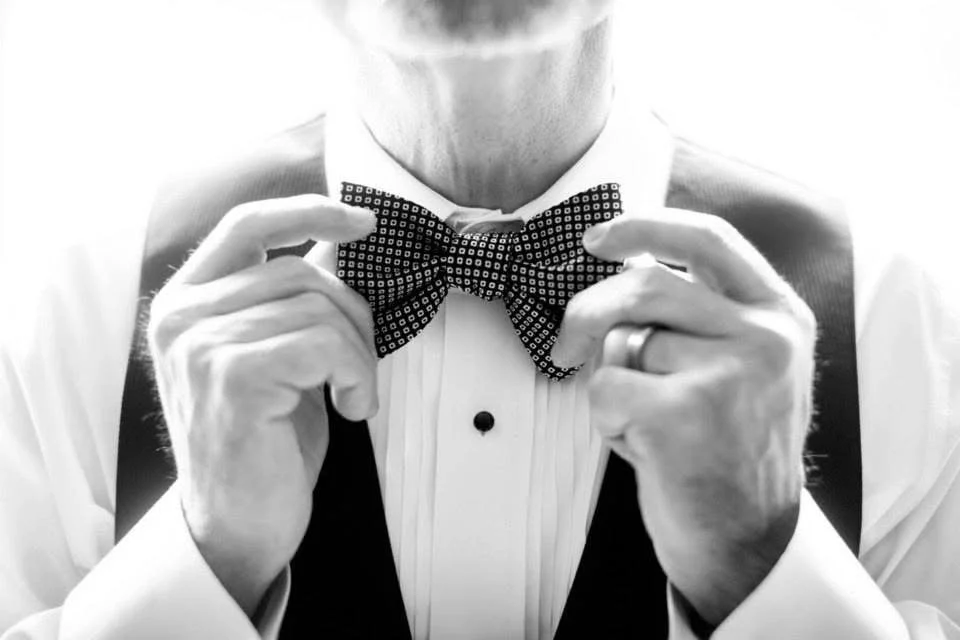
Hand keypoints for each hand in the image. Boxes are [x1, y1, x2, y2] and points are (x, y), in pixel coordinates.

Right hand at [145, 195, 377, 615]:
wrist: (239, 523)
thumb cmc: (265, 439)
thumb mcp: (279, 353)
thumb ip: (293, 297)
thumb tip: (341, 238)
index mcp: (187, 301)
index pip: (247, 223)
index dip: (309, 210)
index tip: (365, 220)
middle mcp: (181, 316)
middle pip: (302, 272)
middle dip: (354, 315)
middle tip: (359, 366)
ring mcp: (200, 344)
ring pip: (320, 307)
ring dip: (358, 354)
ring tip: (353, 394)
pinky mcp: (231, 376)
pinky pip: (324, 343)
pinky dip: (356, 373)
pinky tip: (350, 408)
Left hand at [552, 209, 816, 625]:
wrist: (747, 540)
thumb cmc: (727, 450)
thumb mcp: (739, 368)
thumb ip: (696, 317)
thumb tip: (613, 279)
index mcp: (780, 316)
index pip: (709, 239)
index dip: (646, 226)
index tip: (596, 238)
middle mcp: (765, 337)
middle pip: (646, 285)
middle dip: (589, 311)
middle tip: (566, 345)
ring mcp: (730, 373)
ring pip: (622, 345)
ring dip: (614, 384)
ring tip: (646, 422)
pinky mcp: (687, 414)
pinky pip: (605, 391)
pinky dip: (607, 421)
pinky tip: (644, 449)